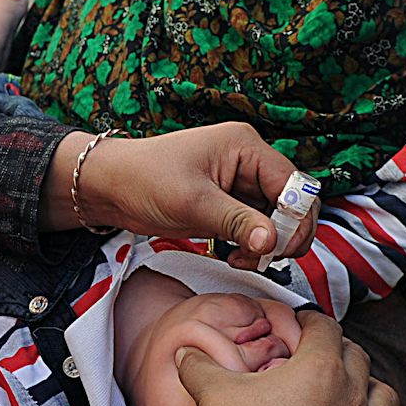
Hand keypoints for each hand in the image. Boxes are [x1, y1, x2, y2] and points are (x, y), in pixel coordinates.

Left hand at [51, 122, 316, 268]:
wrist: (111, 187)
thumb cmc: (144, 179)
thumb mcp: (193, 202)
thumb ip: (237, 221)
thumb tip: (273, 241)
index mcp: (245, 146)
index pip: (293, 184)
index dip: (294, 218)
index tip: (280, 247)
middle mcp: (248, 162)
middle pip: (291, 202)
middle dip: (283, 234)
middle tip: (263, 257)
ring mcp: (239, 184)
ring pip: (276, 218)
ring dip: (267, 243)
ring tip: (242, 259)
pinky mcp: (228, 204)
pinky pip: (256, 227)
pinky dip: (252, 245)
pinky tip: (233, 255)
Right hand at [182, 309, 405, 405]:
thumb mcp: (211, 391)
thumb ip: (199, 364)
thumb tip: (185, 350)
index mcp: (318, 367)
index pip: (326, 329)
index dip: (313, 324)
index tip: (305, 328)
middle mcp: (351, 395)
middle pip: (358, 358)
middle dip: (341, 353)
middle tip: (325, 359)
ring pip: (385, 398)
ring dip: (372, 390)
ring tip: (359, 393)